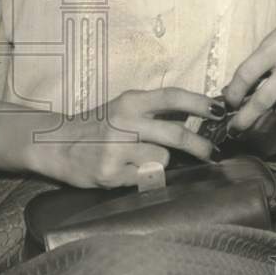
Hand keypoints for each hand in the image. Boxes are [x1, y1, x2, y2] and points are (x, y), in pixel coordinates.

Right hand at [32, 88, 219, 187]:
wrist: (54, 144)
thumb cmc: (99, 125)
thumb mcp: (125, 106)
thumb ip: (156, 108)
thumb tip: (200, 110)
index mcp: (131, 101)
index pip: (173, 97)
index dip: (200, 103)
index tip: (221, 111)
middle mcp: (124, 122)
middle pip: (175, 134)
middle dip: (200, 145)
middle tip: (213, 152)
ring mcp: (116, 150)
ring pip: (162, 159)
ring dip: (162, 161)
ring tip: (144, 159)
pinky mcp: (109, 174)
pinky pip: (144, 178)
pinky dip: (145, 176)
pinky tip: (130, 170)